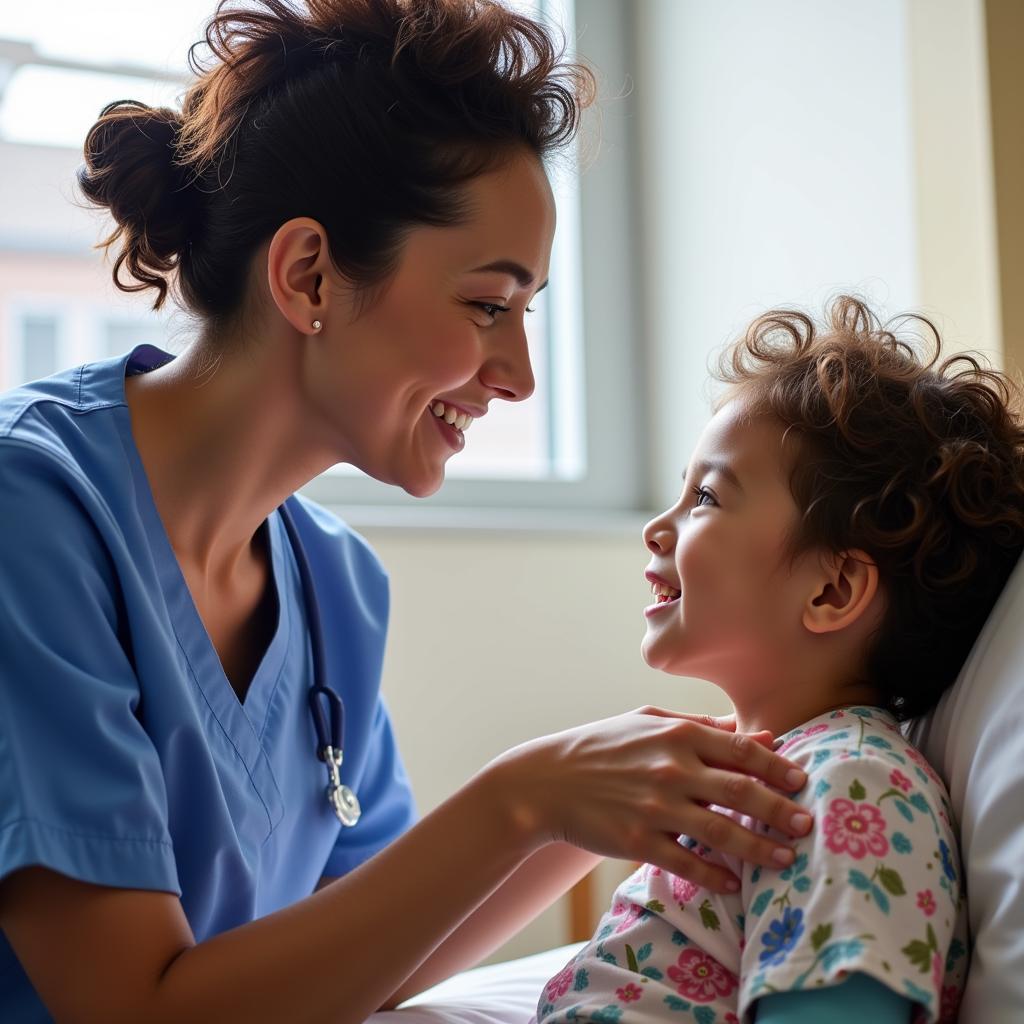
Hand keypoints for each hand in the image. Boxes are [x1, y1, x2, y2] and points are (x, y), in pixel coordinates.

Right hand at [485, 706, 811, 892]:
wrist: (547, 780)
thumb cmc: (601, 745)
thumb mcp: (648, 721)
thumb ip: (701, 726)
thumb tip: (754, 735)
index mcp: (677, 735)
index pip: (740, 750)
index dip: (776, 767)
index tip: (802, 780)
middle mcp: (671, 769)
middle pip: (741, 791)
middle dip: (780, 809)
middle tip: (806, 824)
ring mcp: (656, 807)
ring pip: (722, 832)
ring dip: (759, 848)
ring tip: (785, 858)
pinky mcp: (639, 841)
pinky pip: (688, 863)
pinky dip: (715, 875)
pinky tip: (733, 883)